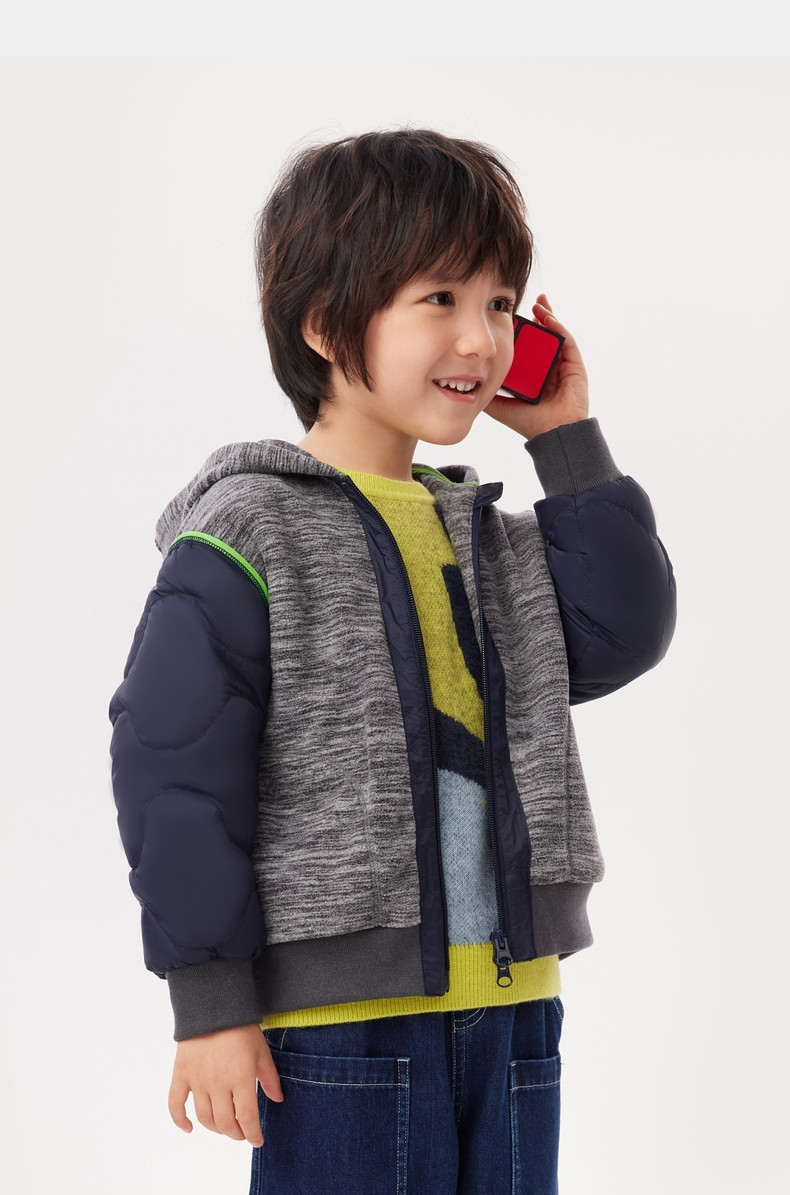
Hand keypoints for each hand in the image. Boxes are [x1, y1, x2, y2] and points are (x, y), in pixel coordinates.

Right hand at [168, 1023, 283, 1146]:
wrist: (213, 1005)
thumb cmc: (241, 1027)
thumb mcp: (261, 1050)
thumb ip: (269, 1078)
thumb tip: (277, 1099)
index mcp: (241, 1078)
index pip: (247, 1118)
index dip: (253, 1134)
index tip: (257, 1140)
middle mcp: (218, 1083)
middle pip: (225, 1123)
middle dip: (235, 1133)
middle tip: (241, 1132)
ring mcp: (197, 1080)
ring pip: (204, 1117)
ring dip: (215, 1129)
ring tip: (223, 1127)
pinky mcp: (181, 1074)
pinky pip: (175, 1104)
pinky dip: (180, 1120)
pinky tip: (189, 1128)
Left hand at [484, 295, 589, 439]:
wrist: (552, 433)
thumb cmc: (528, 421)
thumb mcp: (499, 404)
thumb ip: (486, 392)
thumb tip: (464, 381)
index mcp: (531, 375)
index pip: (524, 348)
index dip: (517, 333)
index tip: (506, 319)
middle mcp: (546, 368)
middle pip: (540, 337)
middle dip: (533, 319)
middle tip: (522, 303)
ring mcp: (561, 365)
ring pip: (554, 334)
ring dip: (546, 316)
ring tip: (537, 302)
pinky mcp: (574, 365)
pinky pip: (566, 340)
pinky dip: (557, 326)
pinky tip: (546, 316)